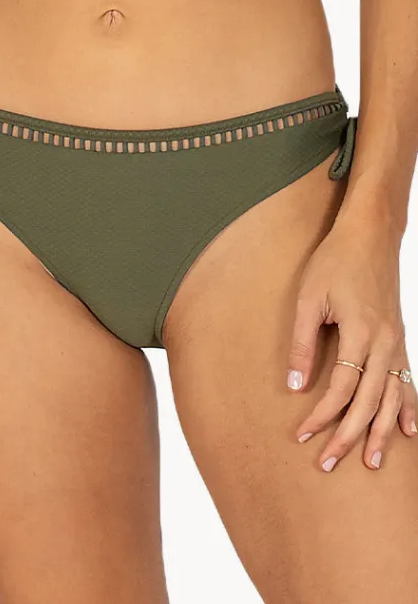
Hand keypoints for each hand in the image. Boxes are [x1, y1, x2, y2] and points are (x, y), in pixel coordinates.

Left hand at [287, 218, 416, 471]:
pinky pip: (409, 381)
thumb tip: (294, 387)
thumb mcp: (308, 298)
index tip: (303, 437)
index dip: (321, 416)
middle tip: (329, 464)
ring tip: (373, 462)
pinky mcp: (400, 338)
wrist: (369, 236)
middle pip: (369, 402)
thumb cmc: (334, 262)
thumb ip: (302, 344)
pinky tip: (411, 430)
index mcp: (361, 333)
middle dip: (348, 436)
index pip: (341, 389)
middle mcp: (385, 343)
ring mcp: (397, 342)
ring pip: (394, 398)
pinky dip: (410, 407)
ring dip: (384, 432)